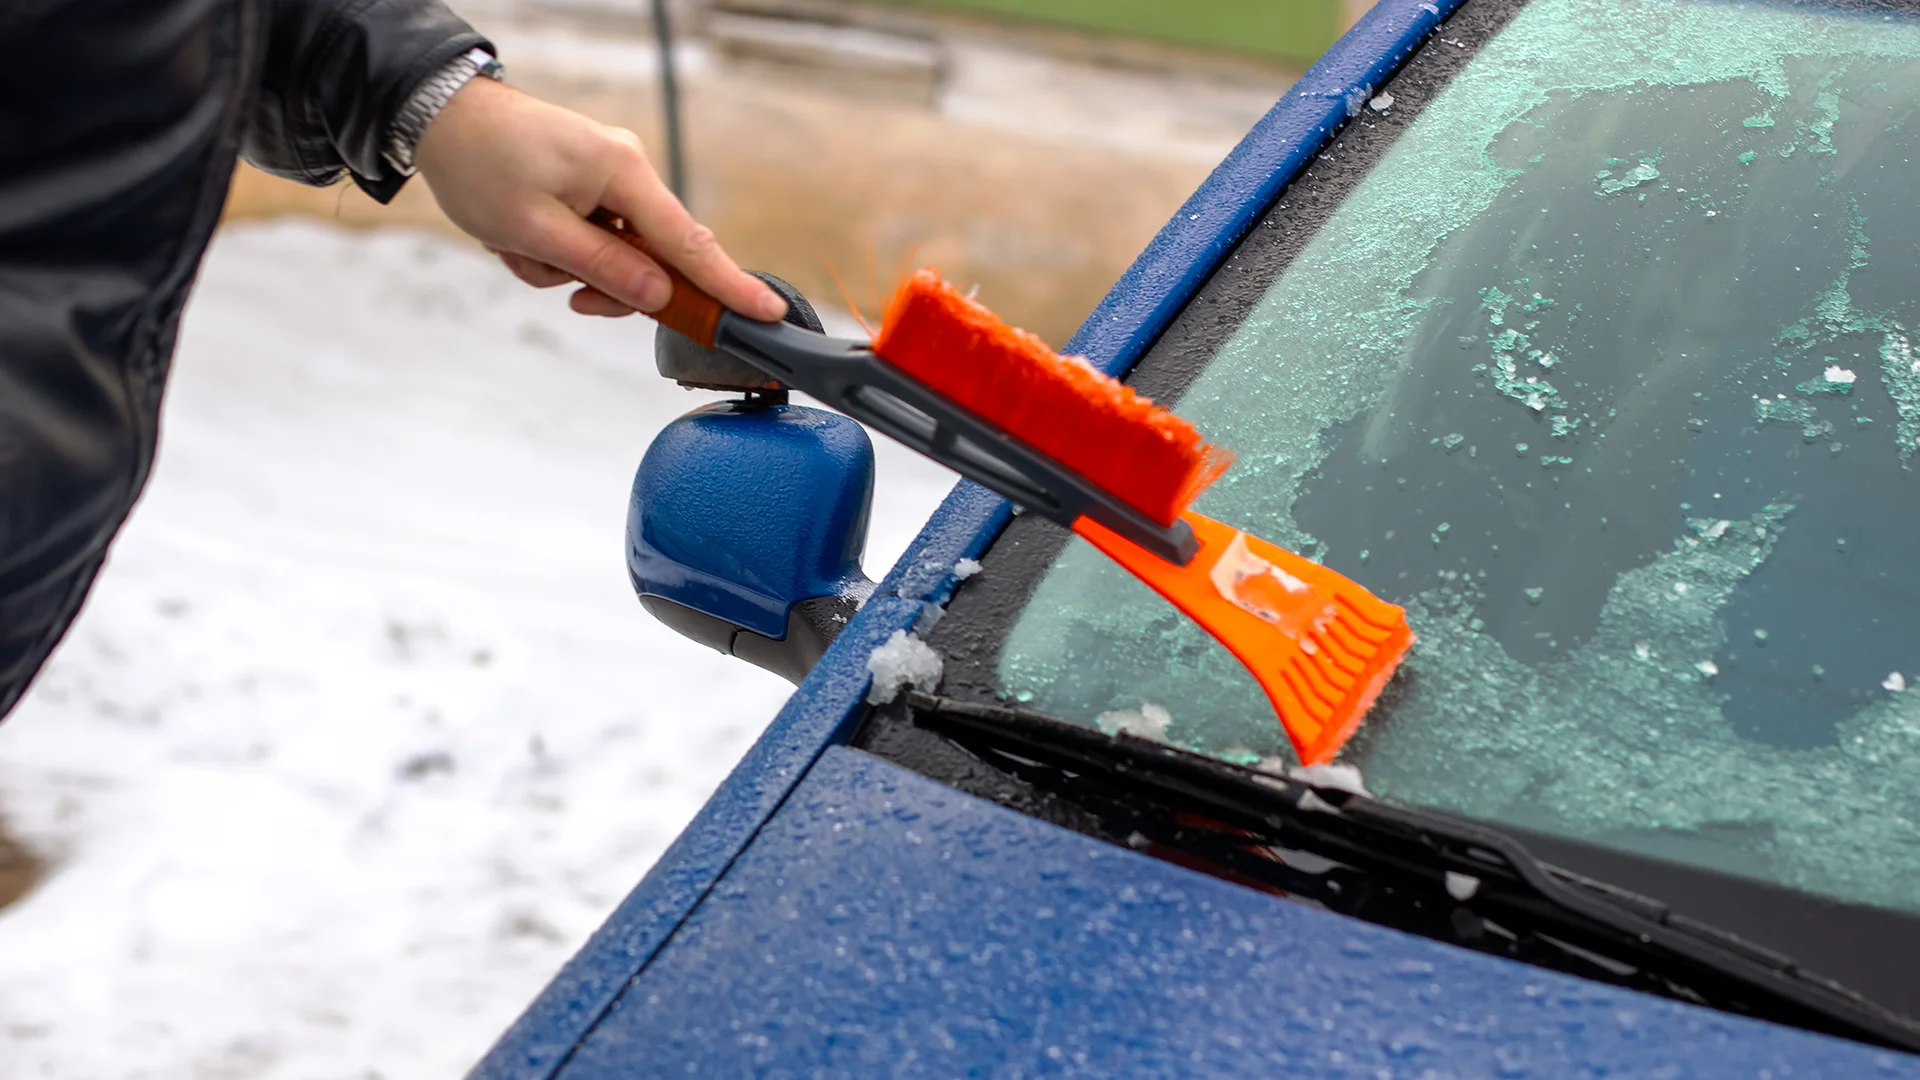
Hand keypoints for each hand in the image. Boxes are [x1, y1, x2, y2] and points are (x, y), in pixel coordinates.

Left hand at [412, 77, 784, 320]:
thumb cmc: (480, 164)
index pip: (688, 242)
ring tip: (519, 248)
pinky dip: (556, 252)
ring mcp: (607, 177)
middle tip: (568, 293)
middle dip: (606, 284)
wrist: (439, 117)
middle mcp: (625, 169)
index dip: (728, 284)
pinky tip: (519, 237)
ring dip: (567, 268)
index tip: (766, 311)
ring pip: (612, 255)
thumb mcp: (535, 230)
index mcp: (622, 172)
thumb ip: (603, 267)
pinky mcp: (587, 184)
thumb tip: (658, 296)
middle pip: (650, 257)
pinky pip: (589, 239)